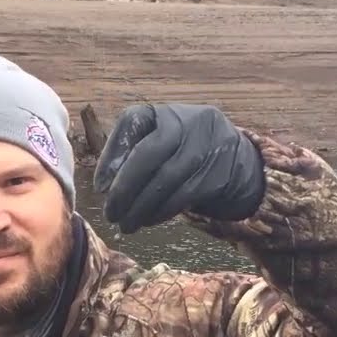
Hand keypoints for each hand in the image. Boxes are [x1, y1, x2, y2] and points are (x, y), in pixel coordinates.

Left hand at [93, 103, 265, 233]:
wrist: (236, 159)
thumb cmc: (182, 152)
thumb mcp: (159, 142)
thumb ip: (131, 153)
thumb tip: (105, 186)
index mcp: (165, 111)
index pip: (131, 122)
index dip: (111, 155)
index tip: (100, 187)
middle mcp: (188, 122)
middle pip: (149, 154)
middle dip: (125, 188)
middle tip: (110, 214)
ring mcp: (207, 146)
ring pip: (166, 180)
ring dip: (142, 208)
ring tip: (126, 225)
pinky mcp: (217, 174)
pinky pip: (183, 196)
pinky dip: (161, 212)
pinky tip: (148, 220)